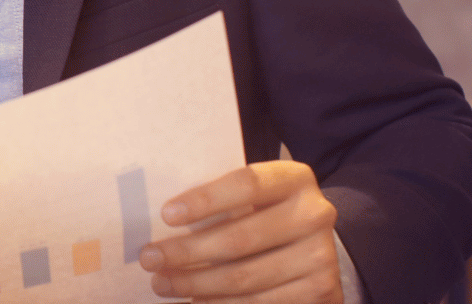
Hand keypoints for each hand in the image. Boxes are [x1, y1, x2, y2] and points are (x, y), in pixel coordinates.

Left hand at [138, 160, 340, 303]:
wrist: (315, 246)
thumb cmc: (267, 213)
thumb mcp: (256, 196)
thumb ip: (223, 200)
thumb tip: (164, 221)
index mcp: (295, 179)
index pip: (247, 184)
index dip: (205, 200)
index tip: (167, 215)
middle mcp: (314, 215)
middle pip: (240, 238)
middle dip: (187, 252)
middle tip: (150, 258)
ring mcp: (321, 257)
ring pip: (245, 278)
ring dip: (196, 284)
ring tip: (163, 283)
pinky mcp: (320, 293)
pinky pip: (260, 303)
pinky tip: (195, 301)